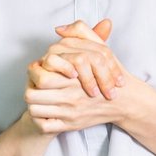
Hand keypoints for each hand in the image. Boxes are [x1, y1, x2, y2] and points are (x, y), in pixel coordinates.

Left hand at [24, 20, 142, 133]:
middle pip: (32, 95)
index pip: (40, 77)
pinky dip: (40, 120)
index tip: (39, 70)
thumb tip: (59, 29)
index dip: (33, 72)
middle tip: (35, 85)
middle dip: (29, 88)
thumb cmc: (111, 73)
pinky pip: (44, 126)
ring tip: (39, 98)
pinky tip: (46, 112)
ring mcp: (70, 113)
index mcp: (73, 77)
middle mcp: (70, 96)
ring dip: (33, 104)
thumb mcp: (100, 47)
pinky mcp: (70, 126)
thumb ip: (80, 32)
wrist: (126, 101)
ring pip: (34, 111)